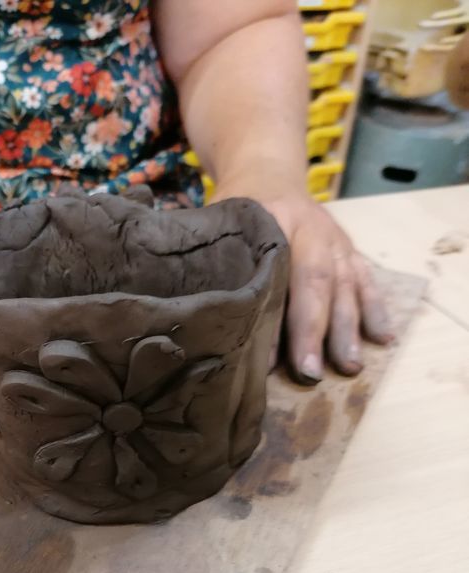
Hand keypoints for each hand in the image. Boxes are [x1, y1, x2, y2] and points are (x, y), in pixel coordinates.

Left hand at [211, 187, 392, 383]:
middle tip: (311, 373)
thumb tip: (217, 328)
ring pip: (347, 284)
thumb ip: (223, 267)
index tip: (265, 360)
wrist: (268, 173)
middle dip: (316, 331)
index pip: (276, 274)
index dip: (272, 319)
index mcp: (273, 219)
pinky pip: (367, 280)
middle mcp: (313, 229)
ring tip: (349, 366)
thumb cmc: (238, 212)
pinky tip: (382, 338)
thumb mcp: (222, 229)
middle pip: (319, 281)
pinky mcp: (350, 250)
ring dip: (349, 329)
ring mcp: (336, 239)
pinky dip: (375, 308)